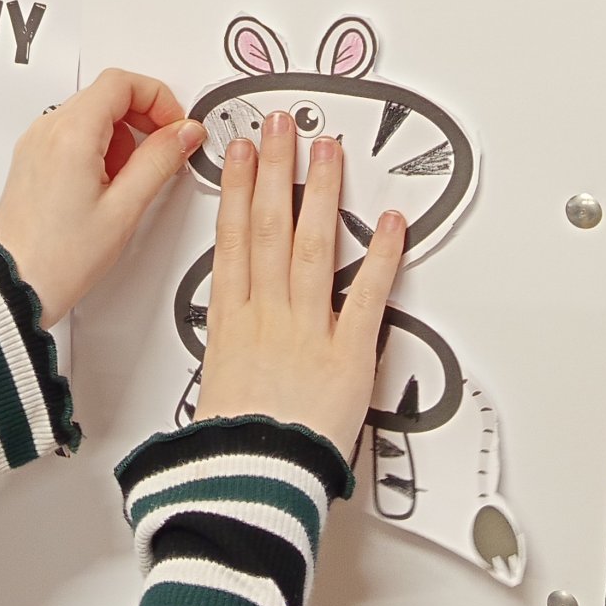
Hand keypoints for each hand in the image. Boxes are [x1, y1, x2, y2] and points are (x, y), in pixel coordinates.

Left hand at [0, 68, 205, 328]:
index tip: (174, 125)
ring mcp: (36, 143)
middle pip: (106, 93)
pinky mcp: (33, 159)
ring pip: (90, 113)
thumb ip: (160, 161)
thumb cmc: (60, 256)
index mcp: (71, 134)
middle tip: (163, 149)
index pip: (121, 82)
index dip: (158, 97)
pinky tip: (108, 183)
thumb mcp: (125, 208)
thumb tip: (183, 133)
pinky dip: (99, 146)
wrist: (17, 284)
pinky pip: (72, 134)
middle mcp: (48, 130)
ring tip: (131, 178)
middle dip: (143, 116)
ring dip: (121, 134)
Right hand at [194, 112, 405, 456]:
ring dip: (321, 192)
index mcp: (230, 320)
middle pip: (268, 225)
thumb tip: (236, 335)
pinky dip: (384, 256)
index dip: (237, 187)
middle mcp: (266, 314)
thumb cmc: (232, 447)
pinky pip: (368, 295)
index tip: (240, 152)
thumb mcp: (214, 386)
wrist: (251, 480)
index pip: (232, 237)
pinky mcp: (348, 353)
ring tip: (327, 151)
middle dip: (276, 169)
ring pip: (313, 245)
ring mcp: (306, 328)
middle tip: (282, 126)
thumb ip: (232, 349)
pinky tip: (391, 222)